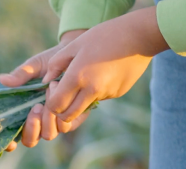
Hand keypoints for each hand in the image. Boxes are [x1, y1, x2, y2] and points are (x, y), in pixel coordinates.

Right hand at [0, 30, 87, 150]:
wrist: (74, 57)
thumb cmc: (49, 64)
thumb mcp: (34, 67)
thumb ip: (20, 75)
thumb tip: (2, 79)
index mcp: (23, 114)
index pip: (13, 138)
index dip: (9, 144)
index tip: (10, 142)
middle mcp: (38, 123)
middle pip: (30, 141)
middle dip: (32, 127)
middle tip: (36, 107)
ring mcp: (54, 123)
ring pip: (49, 135)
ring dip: (48, 119)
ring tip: (48, 96)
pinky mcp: (72, 120)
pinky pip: (66, 127)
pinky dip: (62, 116)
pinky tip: (62, 98)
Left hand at [43, 6, 168, 122]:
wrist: (139, 35)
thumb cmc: (104, 36)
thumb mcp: (75, 45)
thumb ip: (56, 64)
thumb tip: (46, 81)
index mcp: (78, 77)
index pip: (55, 106)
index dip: (51, 101)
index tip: (55, 85)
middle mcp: (92, 90)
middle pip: (68, 116)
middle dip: (61, 109)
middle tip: (63, 92)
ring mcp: (106, 94)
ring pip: (84, 107)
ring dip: (79, 99)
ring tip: (86, 76)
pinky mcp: (118, 93)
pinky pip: (100, 98)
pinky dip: (96, 91)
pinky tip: (102, 73)